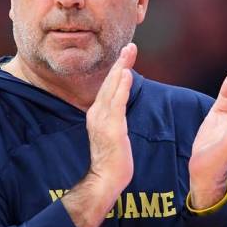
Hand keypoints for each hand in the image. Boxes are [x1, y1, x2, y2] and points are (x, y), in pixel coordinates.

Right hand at [63, 43, 136, 226]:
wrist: (105, 180)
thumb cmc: (111, 162)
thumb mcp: (112, 136)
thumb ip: (114, 121)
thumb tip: (119, 112)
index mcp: (97, 115)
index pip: (108, 88)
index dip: (117, 70)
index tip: (125, 56)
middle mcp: (97, 114)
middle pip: (110, 83)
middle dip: (120, 63)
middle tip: (129, 46)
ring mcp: (103, 120)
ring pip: (112, 88)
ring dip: (121, 68)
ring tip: (129, 52)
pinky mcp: (111, 128)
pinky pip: (117, 103)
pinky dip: (121, 87)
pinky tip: (126, 74)